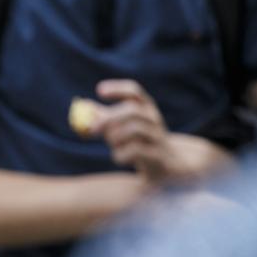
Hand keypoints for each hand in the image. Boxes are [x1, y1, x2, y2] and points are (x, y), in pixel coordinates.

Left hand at [93, 80, 234, 186]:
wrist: (172, 168)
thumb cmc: (143, 144)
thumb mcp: (125, 127)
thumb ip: (106, 117)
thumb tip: (83, 106)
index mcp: (147, 109)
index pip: (134, 91)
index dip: (117, 88)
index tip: (99, 91)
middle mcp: (155, 120)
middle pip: (132, 110)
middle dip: (109, 118)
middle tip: (91, 129)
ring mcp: (159, 138)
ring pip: (135, 129)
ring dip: (116, 137)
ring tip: (113, 145)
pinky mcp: (159, 157)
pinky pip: (137, 151)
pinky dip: (121, 154)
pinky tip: (118, 158)